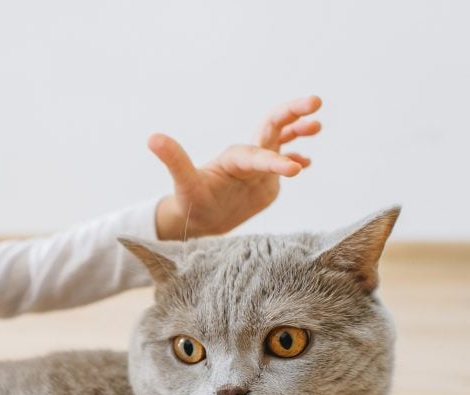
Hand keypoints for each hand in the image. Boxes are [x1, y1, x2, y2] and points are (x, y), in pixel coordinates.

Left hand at [150, 95, 321, 240]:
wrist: (198, 218)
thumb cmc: (191, 202)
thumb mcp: (183, 184)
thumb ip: (174, 160)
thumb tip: (152, 138)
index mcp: (234, 158)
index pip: (258, 154)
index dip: (275, 160)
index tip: (294, 170)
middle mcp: (249, 157)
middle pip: (273, 127)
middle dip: (294, 114)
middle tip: (316, 101)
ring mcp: (259, 167)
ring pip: (281, 140)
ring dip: (299, 130)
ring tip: (317, 123)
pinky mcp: (266, 180)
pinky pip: (284, 163)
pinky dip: (296, 158)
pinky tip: (307, 161)